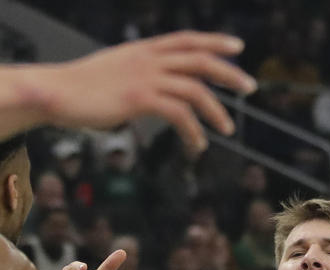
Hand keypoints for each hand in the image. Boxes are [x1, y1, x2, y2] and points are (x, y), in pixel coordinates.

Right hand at [42, 31, 256, 152]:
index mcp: (144, 50)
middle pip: (200, 61)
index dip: (214, 41)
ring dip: (217, 112)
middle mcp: (148, 59)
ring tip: (228, 130)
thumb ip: (142, 71)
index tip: (238, 47)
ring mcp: (144, 78)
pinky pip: (179, 115)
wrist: (55, 92)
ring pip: (195, 90)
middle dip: (229, 74)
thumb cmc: (84, 87)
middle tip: (250, 88)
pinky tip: (197, 145)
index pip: (187, 39)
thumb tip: (161, 86)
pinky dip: (193, 132)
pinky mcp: (138, 99)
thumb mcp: (118, 69)